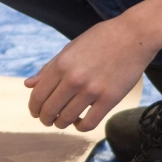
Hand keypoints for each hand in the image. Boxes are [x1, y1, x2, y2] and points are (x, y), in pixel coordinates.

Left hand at [24, 16, 160, 130]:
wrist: (134, 35)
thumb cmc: (101, 39)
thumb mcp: (70, 48)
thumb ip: (49, 68)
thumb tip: (28, 85)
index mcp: (61, 64)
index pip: (38, 95)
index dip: (34, 107)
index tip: (36, 112)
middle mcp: (73, 78)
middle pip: (49, 109)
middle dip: (44, 118)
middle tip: (47, 120)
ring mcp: (92, 90)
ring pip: (66, 119)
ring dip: (61, 124)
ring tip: (62, 121)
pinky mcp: (109, 99)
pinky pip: (88, 123)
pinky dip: (80, 127)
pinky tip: (79, 121)